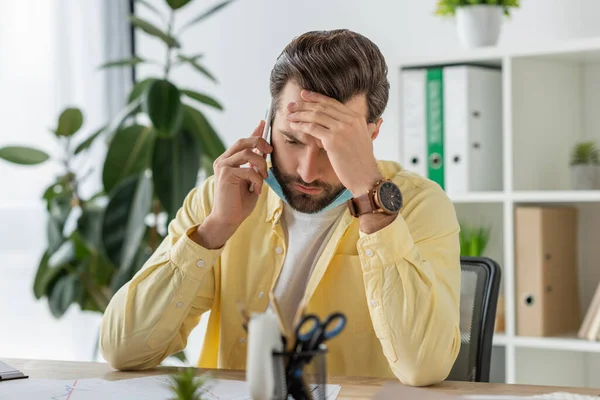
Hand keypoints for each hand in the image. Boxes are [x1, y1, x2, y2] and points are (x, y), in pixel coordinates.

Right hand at [193, 121, 271, 248]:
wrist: (228, 219)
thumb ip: (254, 166)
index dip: (254, 131)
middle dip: (260, 142)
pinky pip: (248, 170)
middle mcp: (223, 160)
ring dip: (261, 166)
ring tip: (263, 178)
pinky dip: (257, 180)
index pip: (243, 141)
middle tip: (270, 151)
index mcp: (229, 160)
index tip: (263, 122)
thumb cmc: (240, 203)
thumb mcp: (251, 180)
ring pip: (248, 154)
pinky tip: (256, 190)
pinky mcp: (225, 174)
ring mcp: (222, 166)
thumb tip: (263, 152)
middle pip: (244, 141)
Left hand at [285, 90, 382, 196]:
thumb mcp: (366, 139)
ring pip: (315, 116)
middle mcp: (350, 120)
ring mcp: (342, 129)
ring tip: (289, 115)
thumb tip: (372, 124)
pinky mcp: (333, 140)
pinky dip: (301, 125)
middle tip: (291, 105)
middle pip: (322, 107)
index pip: (332, 103)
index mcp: (357, 118)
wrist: (365, 177)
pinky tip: (293, 126)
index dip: (316, 97)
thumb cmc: (363, 162)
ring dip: (299, 114)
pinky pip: (312, 128)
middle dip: (304, 104)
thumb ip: (365, 129)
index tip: (304, 95)